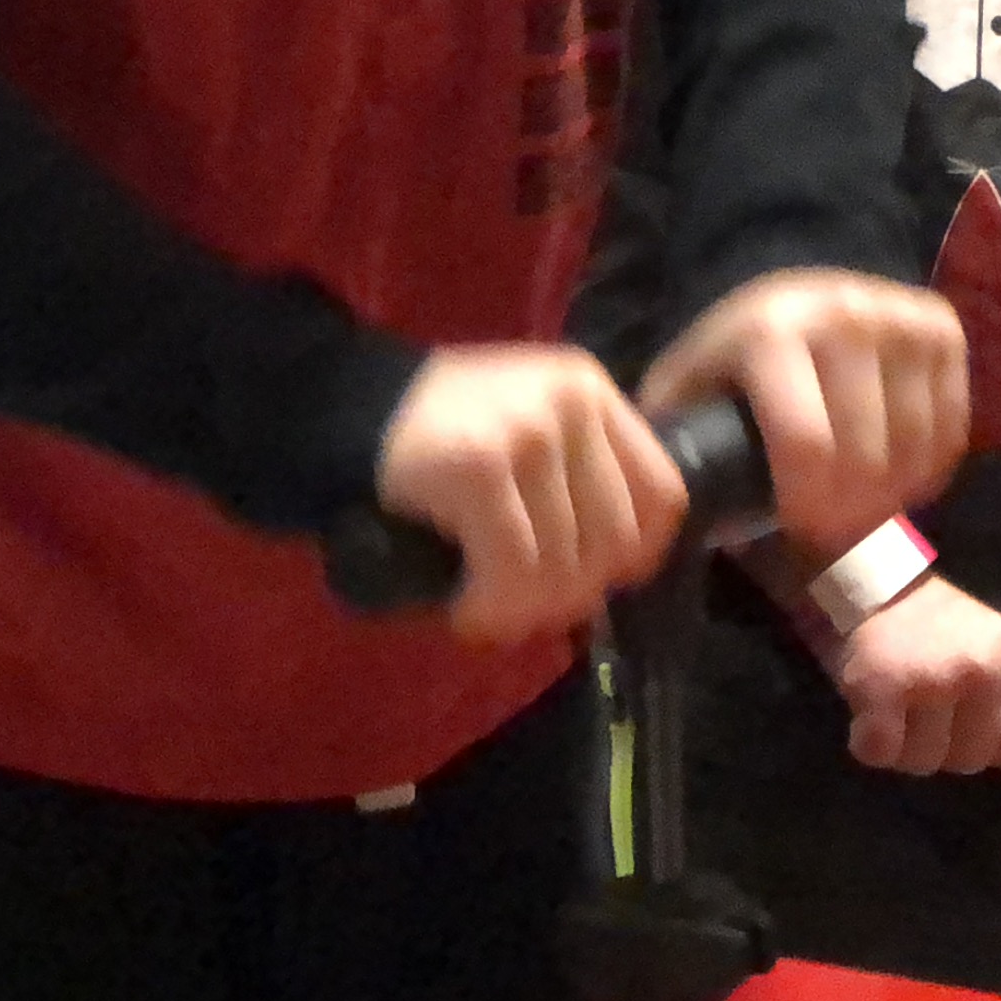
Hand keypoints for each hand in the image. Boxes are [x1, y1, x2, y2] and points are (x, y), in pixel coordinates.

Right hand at [373, 345, 684, 646]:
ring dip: (522, 610)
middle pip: (614, 540)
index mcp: (592, 390)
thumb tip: (621, 568)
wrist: (337, 407)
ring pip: (563, 564)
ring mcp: (530, 432)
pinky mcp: (482, 467)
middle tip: (520, 608)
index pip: (663, 494)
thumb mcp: (526, 428)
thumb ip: (576, 476)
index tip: (593, 582)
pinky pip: (512, 569)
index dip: (635, 556)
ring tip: (485, 609)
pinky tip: (462, 607)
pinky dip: (488, 607)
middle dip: (568, 594)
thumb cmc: (437, 433)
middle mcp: (573, 403)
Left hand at [641, 269, 965, 561]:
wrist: (789, 290)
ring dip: (892, 496)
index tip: (796, 529)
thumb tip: (669, 528)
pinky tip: (897, 477)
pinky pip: (952, 427)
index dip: (807, 508)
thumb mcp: (682, 394)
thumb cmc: (730, 360)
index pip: (809, 446)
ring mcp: (900, 317)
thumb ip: (670, 450)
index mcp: (773, 332)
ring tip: (861, 508)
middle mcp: (845, 314)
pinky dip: (929, 469)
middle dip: (850, 512)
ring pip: (916, 446)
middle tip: (832, 530)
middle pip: (867, 454)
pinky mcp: (941, 328)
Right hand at [833, 576, 1000, 775]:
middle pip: (971, 760)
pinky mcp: (884, 687)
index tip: (961, 722)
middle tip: (919, 716)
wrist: (877, 583)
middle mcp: (984, 669)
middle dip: (943, 749)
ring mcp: (935, 678)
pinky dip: (868, 744)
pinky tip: (867, 717)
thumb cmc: (936, 629)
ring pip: (925, 762)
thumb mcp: (992, 653)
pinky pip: (881, 751)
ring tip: (894, 712)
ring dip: (903, 749)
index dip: (986, 744)